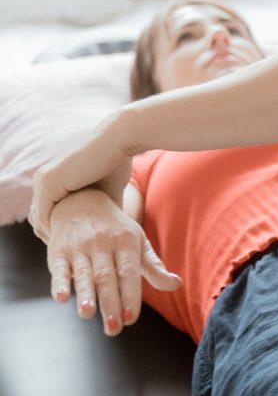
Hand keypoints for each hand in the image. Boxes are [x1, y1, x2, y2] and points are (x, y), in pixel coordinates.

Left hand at [30, 109, 136, 243]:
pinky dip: (55, 230)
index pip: (48, 213)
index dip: (61, 233)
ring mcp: (43, 180)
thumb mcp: (104, 194)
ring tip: (72, 253)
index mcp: (54, 179)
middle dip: (55, 238)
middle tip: (72, 255)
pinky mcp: (48, 181)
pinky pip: (43, 215)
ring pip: (40, 219)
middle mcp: (44, 179)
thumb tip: (111, 234)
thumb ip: (99, 212)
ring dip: (55, 237)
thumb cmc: (116, 163)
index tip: (76, 248)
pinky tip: (71, 242)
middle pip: (40, 218)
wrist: (118, 141)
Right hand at [47, 187, 180, 335]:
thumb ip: (154, 267)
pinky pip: (58, 269)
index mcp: (125, 241)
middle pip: (107, 277)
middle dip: (110, 303)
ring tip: (87, 314)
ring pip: (83, 273)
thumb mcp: (137, 242)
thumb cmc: (115, 229)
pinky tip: (61, 297)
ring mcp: (79, 247)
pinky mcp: (58, 252)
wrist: (81, 201)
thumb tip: (176, 284)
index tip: (130, 318)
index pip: (129, 271)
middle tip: (113, 329)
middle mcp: (102, 243)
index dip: (130, 295)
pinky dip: (59, 283)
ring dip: (85, 294)